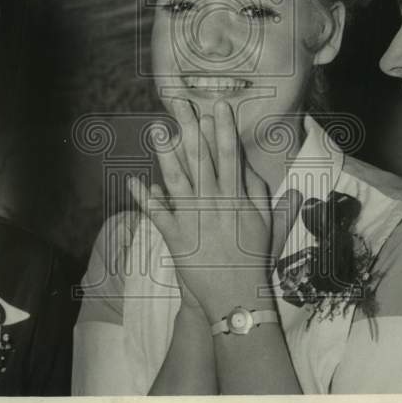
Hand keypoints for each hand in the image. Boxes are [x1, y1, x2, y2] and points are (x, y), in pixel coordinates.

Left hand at [128, 99, 273, 322]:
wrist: (237, 297)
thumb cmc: (254, 261)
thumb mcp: (268, 227)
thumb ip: (267, 198)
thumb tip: (263, 173)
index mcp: (237, 198)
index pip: (229, 156)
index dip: (223, 129)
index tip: (218, 106)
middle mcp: (214, 204)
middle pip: (201, 159)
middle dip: (190, 129)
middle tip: (181, 105)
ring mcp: (194, 220)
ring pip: (178, 180)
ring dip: (165, 154)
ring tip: (156, 130)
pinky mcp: (178, 238)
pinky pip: (158, 215)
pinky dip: (145, 199)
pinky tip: (133, 182)